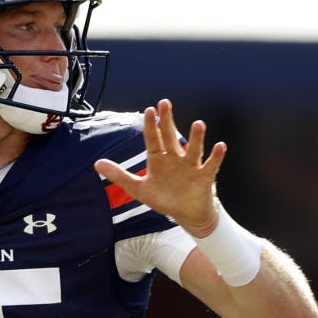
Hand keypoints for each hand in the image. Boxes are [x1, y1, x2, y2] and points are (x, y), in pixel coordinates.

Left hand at [93, 99, 225, 237]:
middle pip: (171, 137)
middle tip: (165, 103)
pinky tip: (220, 145)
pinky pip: (211, 165)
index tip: (149, 110)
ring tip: (198, 123)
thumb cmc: (164, 198)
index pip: (153, 139)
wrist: (186, 215)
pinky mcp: (204, 177)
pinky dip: (216, 156)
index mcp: (159, 160)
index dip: (151, 126)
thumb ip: (119, 175)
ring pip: (193, 149)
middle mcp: (175, 159)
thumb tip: (96, 164)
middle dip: (168, 121)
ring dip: (196, 138)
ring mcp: (190, 167)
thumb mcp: (138, 188)